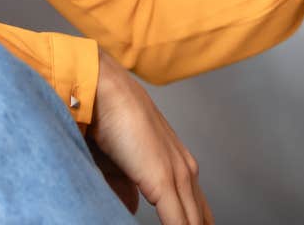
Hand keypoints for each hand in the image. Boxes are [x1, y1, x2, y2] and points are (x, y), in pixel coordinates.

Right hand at [88, 51, 212, 223]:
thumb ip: (127, 189)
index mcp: (179, 165)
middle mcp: (186, 171)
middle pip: (202, 220)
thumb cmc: (106, 120)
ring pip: (195, 223)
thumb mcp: (117, 165)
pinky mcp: (165, 182)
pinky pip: (180, 224)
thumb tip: (131, 209)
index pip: (197, 211)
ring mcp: (179, 176)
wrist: (102, 91)